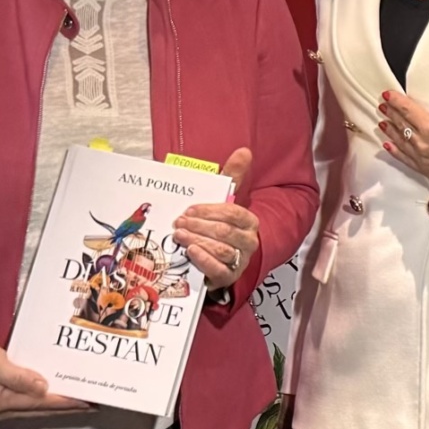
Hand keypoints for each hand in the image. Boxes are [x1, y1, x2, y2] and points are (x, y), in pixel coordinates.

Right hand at [0, 335, 89, 419]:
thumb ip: (18, 377)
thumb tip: (43, 388)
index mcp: (3, 402)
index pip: (42, 403)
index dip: (66, 402)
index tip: (88, 402)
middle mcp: (4, 407)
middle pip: (42, 409)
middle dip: (68, 406)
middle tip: (93, 403)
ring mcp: (2, 403)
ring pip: (37, 407)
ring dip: (59, 403)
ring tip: (80, 400)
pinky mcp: (1, 394)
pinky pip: (29, 399)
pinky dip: (45, 397)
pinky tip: (55, 391)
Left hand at [174, 147, 258, 291]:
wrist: (218, 261)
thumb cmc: (219, 228)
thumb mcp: (224, 202)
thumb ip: (233, 177)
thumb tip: (244, 150)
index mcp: (249, 222)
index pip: (233, 213)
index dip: (210, 210)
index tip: (190, 209)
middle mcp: (249, 242)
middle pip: (224, 232)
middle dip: (199, 225)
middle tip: (179, 221)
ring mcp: (239, 261)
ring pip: (220, 249)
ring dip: (197, 240)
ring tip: (179, 234)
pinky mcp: (228, 278)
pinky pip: (218, 269)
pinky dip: (204, 260)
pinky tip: (190, 251)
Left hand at [378, 91, 428, 190]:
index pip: (409, 111)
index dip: (396, 102)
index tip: (388, 95)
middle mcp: (425, 146)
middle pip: (402, 126)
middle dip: (392, 114)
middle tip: (383, 106)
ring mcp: (424, 160)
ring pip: (401, 142)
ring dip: (390, 131)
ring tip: (383, 122)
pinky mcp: (427, 171)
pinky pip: (406, 160)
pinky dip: (396, 151)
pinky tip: (388, 144)